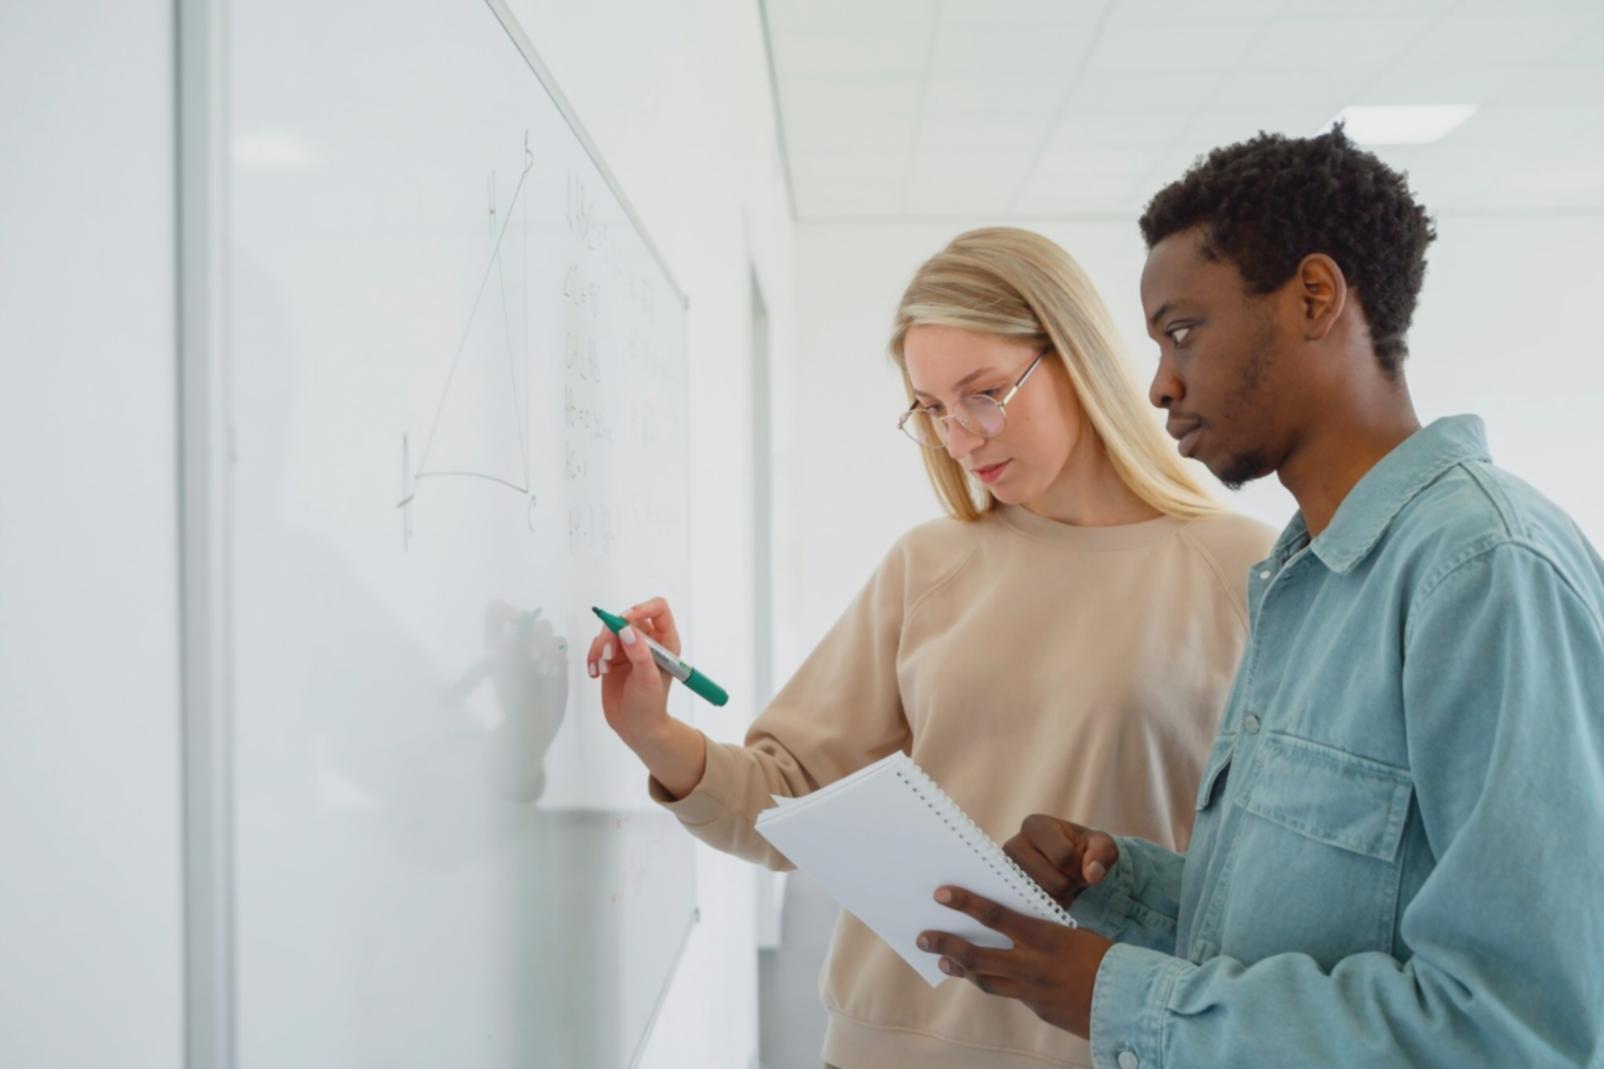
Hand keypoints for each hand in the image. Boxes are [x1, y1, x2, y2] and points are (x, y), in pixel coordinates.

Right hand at [586, 597, 681, 748]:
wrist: (636, 727)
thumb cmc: (650, 705)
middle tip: (607, 655)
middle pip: (626, 618)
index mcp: (665, 642)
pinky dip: (593, 656)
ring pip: (609, 631)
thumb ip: (639, 654)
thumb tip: (627, 630)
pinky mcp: (613, 657)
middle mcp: (647, 641)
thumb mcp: (648, 679)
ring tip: (602, 668)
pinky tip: (596, 673)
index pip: (658, 609)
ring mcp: (629, 648)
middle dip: (612, 634)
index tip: (624, 621)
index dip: (641, 609)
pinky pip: (598, 644)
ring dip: (600, 647)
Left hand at [919, 886, 1112, 1037]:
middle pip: (977, 955)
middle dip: (946, 944)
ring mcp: (1032, 991)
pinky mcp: (1037, 1008)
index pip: (995, 916)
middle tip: (923, 937)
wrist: (1131, 1001)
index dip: (965, 903)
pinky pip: (1009, 993)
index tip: (941, 894)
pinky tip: (985, 977)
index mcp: (1044, 936)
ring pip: (985, 979)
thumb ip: (1041, 931)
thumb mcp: (1073, 933)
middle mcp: (1032, 965)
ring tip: (943, 959)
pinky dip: (995, 982)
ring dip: (961, 967)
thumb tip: (1014, 925)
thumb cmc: (1107, 958)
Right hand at [1003, 814, 1118, 909]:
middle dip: (1071, 885)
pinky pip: (1034, 912)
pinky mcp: (1007, 895)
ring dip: (1062, 898)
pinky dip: (1049, 909)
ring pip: (1046, 900)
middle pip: (1056, 882)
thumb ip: (1103, 855)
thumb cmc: (1086, 852)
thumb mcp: (1103, 847)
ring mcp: (1007, 874)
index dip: (1081, 868)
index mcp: (1034, 826)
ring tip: (1060, 884)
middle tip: (1070, 877)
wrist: (1069, 867)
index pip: (1064, 856)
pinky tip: (1051, 896)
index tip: (1082, 865)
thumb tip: (1092, 874)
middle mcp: (1013, 846)